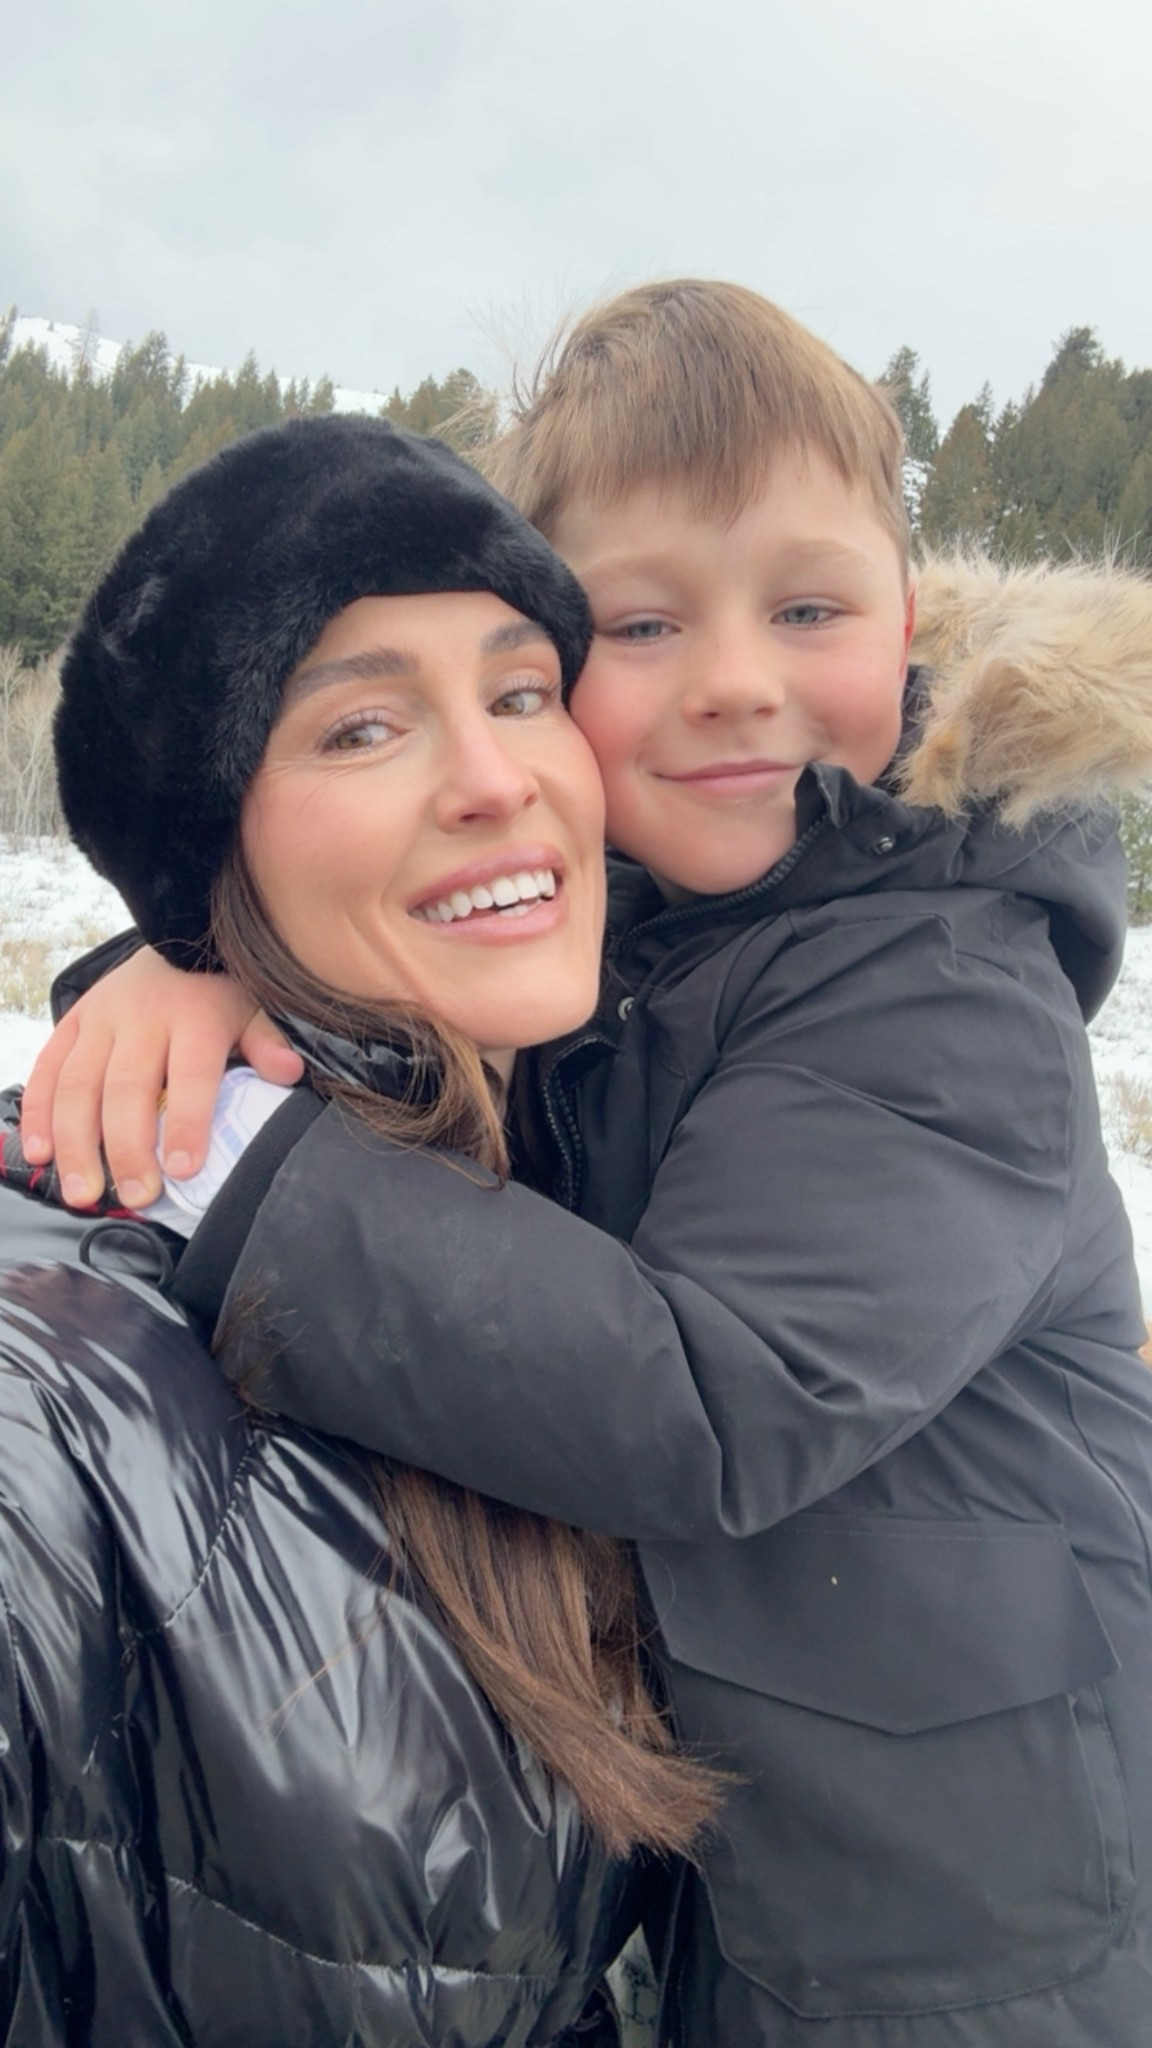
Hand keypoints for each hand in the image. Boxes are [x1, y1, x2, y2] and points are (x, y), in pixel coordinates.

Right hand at [19, 947, 303, 1207]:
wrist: (176, 934)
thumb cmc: (218, 989)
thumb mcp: (252, 1008)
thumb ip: (266, 1042)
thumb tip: (288, 1072)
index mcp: (195, 1015)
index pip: (191, 1074)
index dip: (186, 1123)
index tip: (182, 1170)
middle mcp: (142, 1017)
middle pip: (126, 1088)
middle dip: (127, 1148)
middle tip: (135, 1196)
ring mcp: (100, 1019)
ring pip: (78, 1085)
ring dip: (75, 1143)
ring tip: (83, 1191)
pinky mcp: (72, 1022)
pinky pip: (46, 1070)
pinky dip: (38, 1113)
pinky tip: (39, 1153)